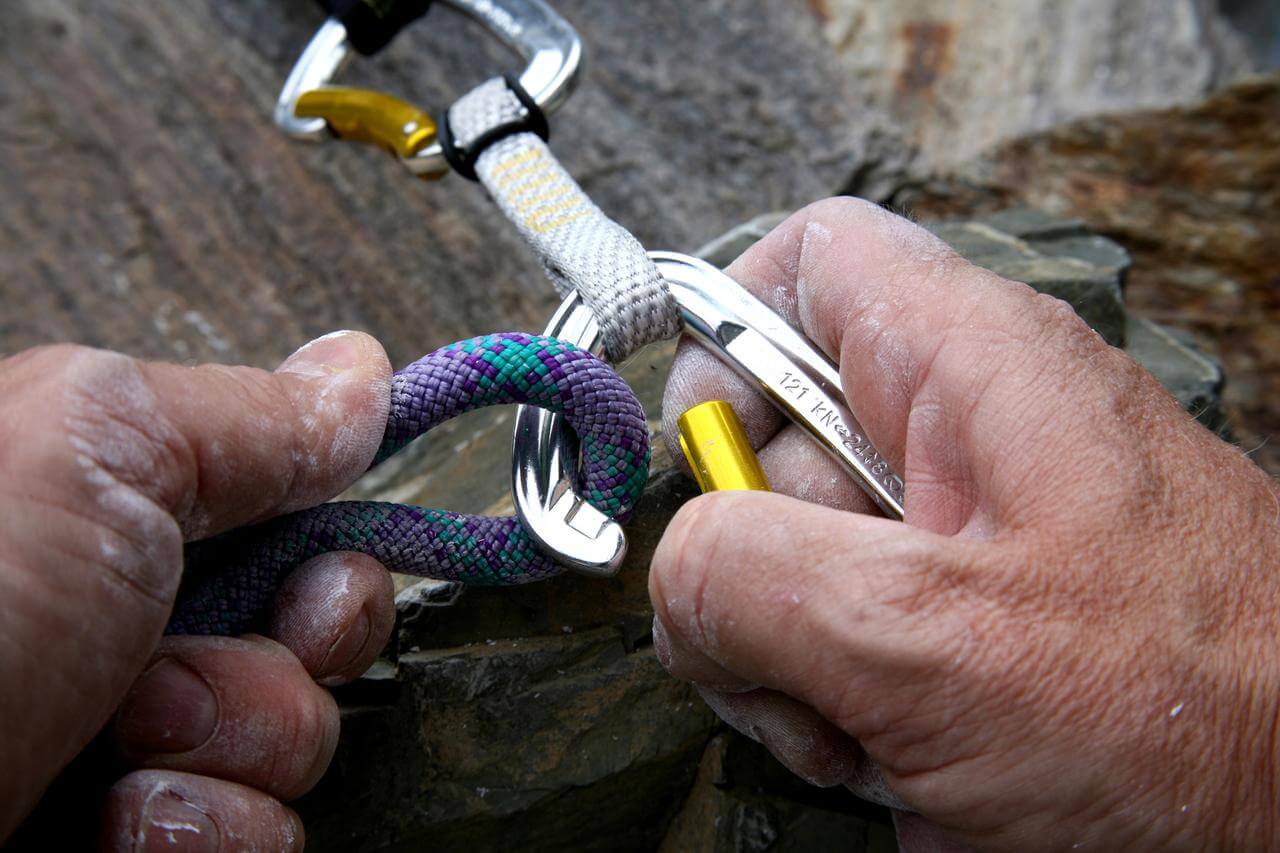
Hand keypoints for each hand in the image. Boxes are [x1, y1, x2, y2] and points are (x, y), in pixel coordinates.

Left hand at [0, 331, 397, 847]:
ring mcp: (123, 745)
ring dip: (233, 750)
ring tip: (120, 753)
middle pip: (310, 634)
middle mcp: (122, 625)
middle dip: (286, 655)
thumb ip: (243, 416)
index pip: (288, 520)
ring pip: (294, 745)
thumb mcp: (88, 449)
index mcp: (104, 516)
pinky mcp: (132, 840)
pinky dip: (201, 834)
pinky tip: (115, 829)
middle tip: (180, 666)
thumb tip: (356, 376)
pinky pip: (255, 837)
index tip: (311, 577)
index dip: (328, 553)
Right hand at [649, 198, 1279, 848]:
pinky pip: (852, 642)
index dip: (726, 336)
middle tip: (793, 665)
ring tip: (869, 738)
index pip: (810, 263)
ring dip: (796, 664)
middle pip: (778, 445)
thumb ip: (750, 576)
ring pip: (800, 564)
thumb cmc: (1190, 722)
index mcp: (972, 366)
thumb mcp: (922, 637)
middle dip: (751, 567)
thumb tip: (681, 577)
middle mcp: (970, 435)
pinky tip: (903, 763)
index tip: (699, 454)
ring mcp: (970, 537)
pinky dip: (847, 709)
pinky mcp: (974, 623)